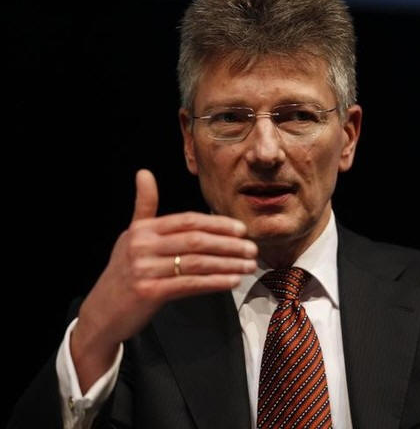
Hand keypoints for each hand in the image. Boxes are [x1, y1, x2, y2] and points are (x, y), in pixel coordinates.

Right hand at [71, 169, 257, 391]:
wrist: (102, 312)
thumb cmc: (124, 272)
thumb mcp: (131, 237)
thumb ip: (144, 208)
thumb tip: (144, 172)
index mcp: (143, 230)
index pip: (187, 221)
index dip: (217, 224)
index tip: (241, 229)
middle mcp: (142, 246)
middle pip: (196, 240)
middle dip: (229, 244)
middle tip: (252, 249)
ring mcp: (144, 269)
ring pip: (196, 263)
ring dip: (228, 264)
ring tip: (249, 266)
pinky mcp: (149, 292)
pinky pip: (190, 284)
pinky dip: (214, 282)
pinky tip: (232, 281)